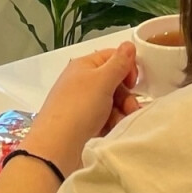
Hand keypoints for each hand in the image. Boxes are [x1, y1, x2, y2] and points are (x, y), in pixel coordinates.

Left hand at [21, 43, 141, 175]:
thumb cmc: (79, 108)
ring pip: (112, 102)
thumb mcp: (102, 81)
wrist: (57, 147)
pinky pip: (105, 118)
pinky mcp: (83, 123)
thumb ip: (119, 63)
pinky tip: (113, 131)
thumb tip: (129, 45)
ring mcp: (82, 103)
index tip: (134, 82)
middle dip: (126, 95)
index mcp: (84, 66)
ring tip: (122, 122)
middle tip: (131, 108)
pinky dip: (112, 123)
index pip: (112, 57)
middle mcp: (82, 82)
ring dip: (122, 111)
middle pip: (114, 81)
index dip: (127, 67)